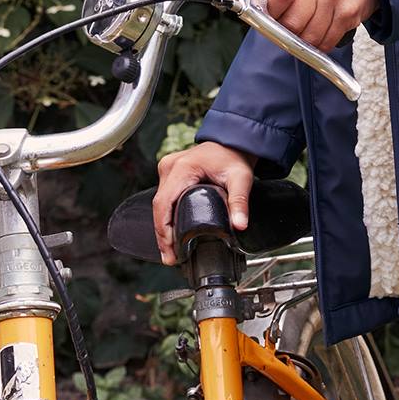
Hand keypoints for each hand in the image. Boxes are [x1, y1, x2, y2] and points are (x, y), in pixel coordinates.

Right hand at [153, 142, 256, 264]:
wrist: (233, 141)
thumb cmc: (234, 157)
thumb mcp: (240, 179)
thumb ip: (240, 202)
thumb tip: (240, 225)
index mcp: (182, 168)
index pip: (164, 204)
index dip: (164, 231)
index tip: (170, 250)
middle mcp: (170, 167)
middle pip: (158, 207)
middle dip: (163, 235)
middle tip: (170, 258)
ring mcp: (168, 169)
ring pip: (159, 203)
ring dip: (163, 227)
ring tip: (170, 251)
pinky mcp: (170, 173)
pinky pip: (163, 197)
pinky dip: (165, 216)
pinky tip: (170, 233)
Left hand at [260, 0, 379, 51]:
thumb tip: (259, 12)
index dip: (271, 13)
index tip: (271, 17)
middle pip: (292, 22)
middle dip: (285, 31)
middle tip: (286, 26)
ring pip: (309, 37)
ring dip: (302, 40)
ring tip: (303, 29)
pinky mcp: (349, 14)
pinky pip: (326, 42)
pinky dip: (318, 44)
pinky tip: (318, 34)